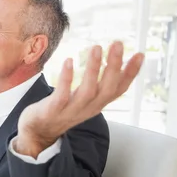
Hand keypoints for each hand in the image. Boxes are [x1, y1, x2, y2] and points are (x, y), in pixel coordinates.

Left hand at [15, 41, 144, 157]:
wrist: (37, 133)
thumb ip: (98, 85)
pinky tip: (69, 61)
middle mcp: (88, 108)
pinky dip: (66, 78)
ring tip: (97, 48)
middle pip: (107, 88)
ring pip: (88, 91)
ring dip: (93, 69)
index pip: (119, 90)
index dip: (131, 74)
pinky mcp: (53, 110)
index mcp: (97, 104)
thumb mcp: (84, 99)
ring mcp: (70, 111)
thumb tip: (115, 65)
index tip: (140, 54)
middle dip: (114, 66)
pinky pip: (62, 95)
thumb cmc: (61, 110)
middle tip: (118, 44)